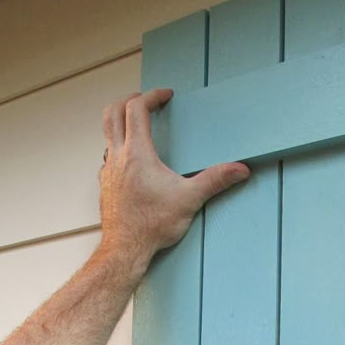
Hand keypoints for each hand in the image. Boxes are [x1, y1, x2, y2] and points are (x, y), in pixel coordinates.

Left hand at [99, 89, 249, 271]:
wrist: (126, 249)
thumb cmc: (152, 225)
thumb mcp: (189, 199)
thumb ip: (215, 180)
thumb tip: (240, 170)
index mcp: (138, 153)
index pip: (137, 108)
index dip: (152, 95)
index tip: (165, 96)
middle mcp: (118, 157)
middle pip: (113, 112)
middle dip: (129, 100)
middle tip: (146, 101)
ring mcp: (108, 171)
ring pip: (106, 133)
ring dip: (120, 122)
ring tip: (137, 125)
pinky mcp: (105, 185)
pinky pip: (108, 156)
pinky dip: (118, 147)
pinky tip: (131, 160)